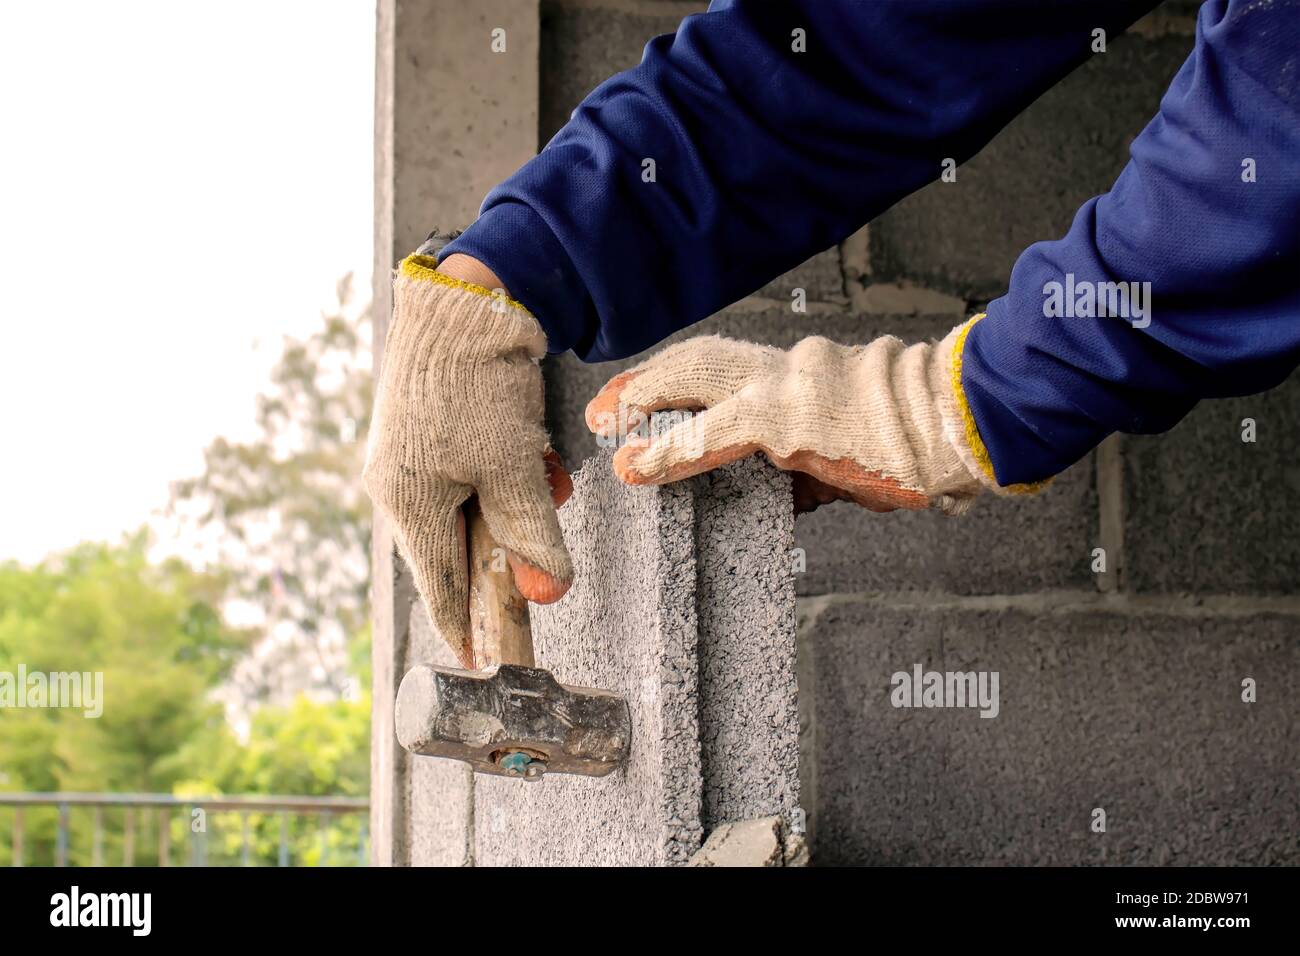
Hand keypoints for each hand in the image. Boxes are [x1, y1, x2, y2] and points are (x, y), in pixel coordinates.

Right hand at [364, 254, 571, 666]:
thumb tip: (549, 591)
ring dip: (513, 504)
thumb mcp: (512, 468)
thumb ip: (529, 533)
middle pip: (455, 549)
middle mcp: (397, 486)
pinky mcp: (429, 435)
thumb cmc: (478, 387)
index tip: (481, 659)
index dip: (466, 625)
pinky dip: (506, 476)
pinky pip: (470, 477)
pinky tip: (532, 454)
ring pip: (469, 510)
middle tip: (540, 533)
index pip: (439, 586)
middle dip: (505, 547)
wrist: (464, 304)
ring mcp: (410, 459)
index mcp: (406, 502)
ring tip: (544, 475)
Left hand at [585, 324, 1001, 514]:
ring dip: (644, 401)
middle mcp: (791, 367)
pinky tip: (637, 464)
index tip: (641, 392)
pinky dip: (669, 449)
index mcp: (805, 371)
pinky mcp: (788, 421)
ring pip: (697, 381)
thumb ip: (815, 458)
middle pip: (700, 361)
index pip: (727, 365)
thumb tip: (794, 489)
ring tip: (604, 424)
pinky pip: (714, 433)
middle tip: (603, 406)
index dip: (679, 377)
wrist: (963, 421)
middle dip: (647, 381)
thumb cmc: (921, 437)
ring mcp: (788, 387)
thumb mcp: (858, 441)